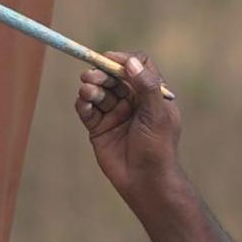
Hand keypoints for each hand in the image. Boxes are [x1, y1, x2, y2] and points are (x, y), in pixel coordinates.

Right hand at [74, 50, 183, 214]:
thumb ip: (146, 86)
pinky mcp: (99, 128)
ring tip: (88, 90)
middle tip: (91, 75)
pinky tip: (84, 103)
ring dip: (91, 87)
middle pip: (113, 76)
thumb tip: (131, 62)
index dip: (124, 60)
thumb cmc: (158, 147)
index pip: (137, 66)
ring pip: (99, 91)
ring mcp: (115, 114)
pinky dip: (83, 103)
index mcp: (151, 95)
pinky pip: (87, 109)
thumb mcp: (158, 114)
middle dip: (102, 73)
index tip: (110, 60)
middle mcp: (132, 101)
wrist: (146, 181)